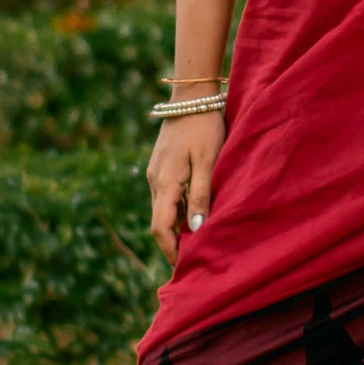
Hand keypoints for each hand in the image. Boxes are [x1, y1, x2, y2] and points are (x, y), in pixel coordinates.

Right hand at [147, 110, 225, 267]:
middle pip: (160, 222)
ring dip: (177, 225)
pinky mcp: (161, 166)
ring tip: (198, 239)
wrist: (192, 97)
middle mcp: (155, 181)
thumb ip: (201, 196)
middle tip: (195, 258)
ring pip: (164, 209)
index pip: (160, 228)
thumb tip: (194, 230)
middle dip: (174, 242)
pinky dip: (178, 208)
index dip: (171, 250)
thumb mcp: (208, 162)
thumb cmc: (205, 128)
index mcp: (165, 183)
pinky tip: (195, 211)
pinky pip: (167, 195)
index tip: (184, 266)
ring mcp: (156, 173)